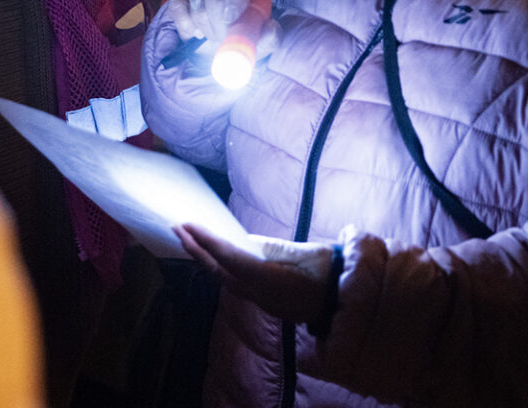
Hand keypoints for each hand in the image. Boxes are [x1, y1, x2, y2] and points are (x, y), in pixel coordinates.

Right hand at [147, 0, 279, 72]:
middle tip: (224, 38)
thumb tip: (271, 28)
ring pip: (197, 5)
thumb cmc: (246, 32)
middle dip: (219, 23)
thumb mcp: (262, 38)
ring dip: (205, 28)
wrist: (223, 37)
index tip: (231, 19)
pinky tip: (193, 32)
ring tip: (214, 35)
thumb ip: (271, 36)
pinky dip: (185, 24)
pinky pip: (177, 7)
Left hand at [176, 223, 337, 327]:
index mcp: (271, 280)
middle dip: (197, 250)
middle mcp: (261, 294)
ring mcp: (263, 302)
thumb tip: (246, 241)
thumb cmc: (332, 271)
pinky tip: (214, 257)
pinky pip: (237, 284)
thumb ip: (273, 248)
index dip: (208, 242)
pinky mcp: (267, 303)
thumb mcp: (305, 252)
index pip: (231, 259)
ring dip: (207, 259)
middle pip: (221, 272)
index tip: (188, 225)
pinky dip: (222, 268)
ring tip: (189, 239)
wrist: (350, 302)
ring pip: (226, 280)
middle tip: (177, 228)